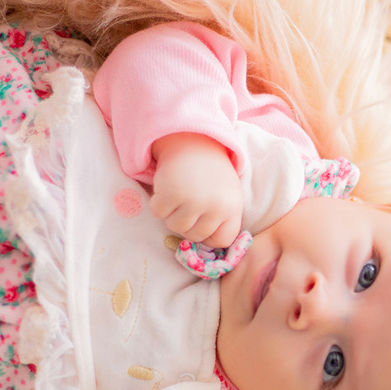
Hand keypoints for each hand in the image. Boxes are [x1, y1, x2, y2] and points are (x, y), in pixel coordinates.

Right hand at [150, 132, 243, 247]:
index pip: (222, 240)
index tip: (203, 221)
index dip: (209, 234)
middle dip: (188, 223)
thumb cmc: (209, 172)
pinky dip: (158, 203)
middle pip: (196, 236)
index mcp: (233, 207)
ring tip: (179, 194)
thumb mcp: (226, 194)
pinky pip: (158, 213)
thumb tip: (208, 250)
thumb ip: (221, 219)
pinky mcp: (171, 193)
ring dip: (172, 214)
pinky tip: (167, 187)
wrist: (192, 139)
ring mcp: (193, 200)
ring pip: (175, 227)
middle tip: (187, 202)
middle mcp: (216, 206)